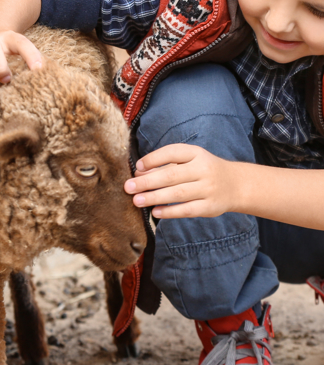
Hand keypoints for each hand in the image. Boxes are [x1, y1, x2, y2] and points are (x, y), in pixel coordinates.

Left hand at [123, 144, 239, 217]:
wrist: (235, 185)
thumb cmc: (202, 170)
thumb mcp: (189, 160)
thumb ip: (165, 165)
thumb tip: (138, 173)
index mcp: (196, 153)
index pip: (172, 152)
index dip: (153, 159)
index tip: (137, 167)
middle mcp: (203, 170)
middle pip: (171, 175)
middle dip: (147, 182)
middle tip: (128, 187)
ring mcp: (208, 189)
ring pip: (178, 194)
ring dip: (154, 197)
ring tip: (136, 200)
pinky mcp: (210, 207)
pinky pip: (187, 210)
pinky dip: (170, 212)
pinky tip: (155, 212)